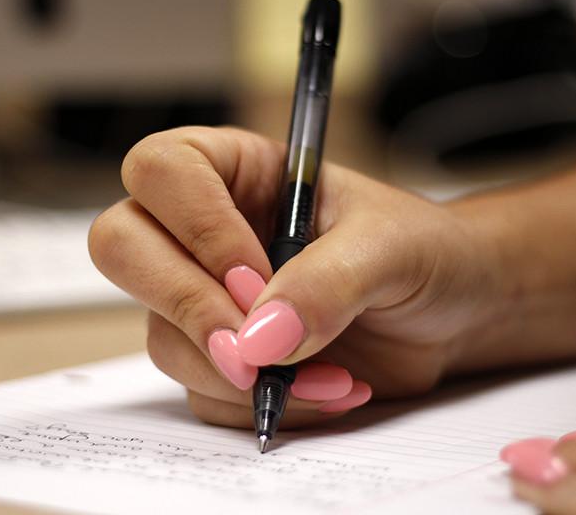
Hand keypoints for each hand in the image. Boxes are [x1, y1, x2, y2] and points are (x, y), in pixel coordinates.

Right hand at [89, 126, 503, 428]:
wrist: (452, 314)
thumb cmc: (425, 252)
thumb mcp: (391, 248)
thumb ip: (329, 281)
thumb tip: (260, 338)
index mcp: (237, 171)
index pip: (162, 171)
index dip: (195, 225)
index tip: (256, 276)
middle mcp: (205, 231)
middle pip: (122, 246)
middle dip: (186, 305)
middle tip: (253, 348)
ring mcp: (206, 296)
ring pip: (159, 332)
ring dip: (234, 370)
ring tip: (327, 376)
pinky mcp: (222, 355)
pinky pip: (201, 390)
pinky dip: (258, 404)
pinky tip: (325, 391)